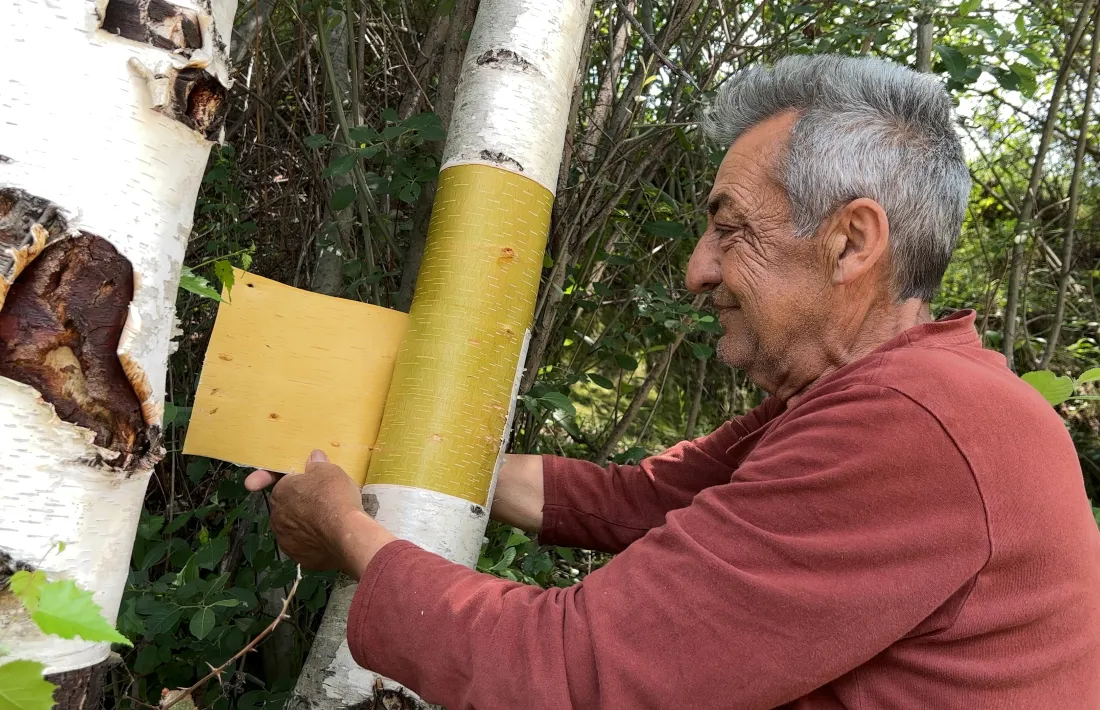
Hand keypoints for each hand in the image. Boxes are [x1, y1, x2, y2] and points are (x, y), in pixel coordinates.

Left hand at [244, 450, 395, 578]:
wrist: (346, 534)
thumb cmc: (335, 496)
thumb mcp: (329, 471)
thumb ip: (318, 464)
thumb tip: (314, 458)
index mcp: (281, 492)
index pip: (280, 482)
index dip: (288, 480)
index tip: (293, 482)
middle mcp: (277, 517)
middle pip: (286, 507)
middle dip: (299, 504)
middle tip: (320, 501)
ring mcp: (286, 540)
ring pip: (293, 529)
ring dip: (304, 525)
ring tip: (326, 523)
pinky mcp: (299, 558)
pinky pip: (304, 546)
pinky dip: (312, 543)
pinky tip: (327, 539)